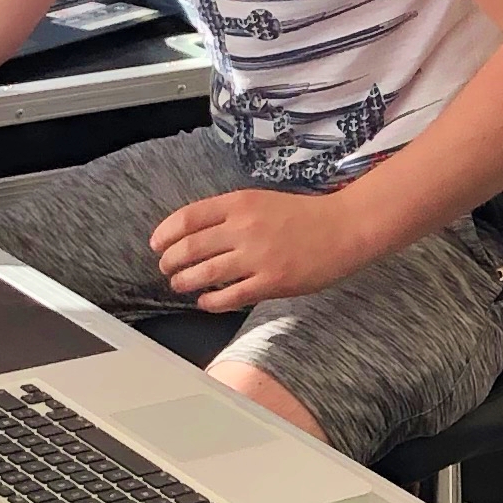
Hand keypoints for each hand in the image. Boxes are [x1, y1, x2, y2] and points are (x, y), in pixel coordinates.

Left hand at [148, 182, 370, 312]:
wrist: (345, 228)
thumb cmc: (305, 215)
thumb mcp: (262, 201)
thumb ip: (230, 214)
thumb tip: (195, 234)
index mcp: (239, 202)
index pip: (187, 218)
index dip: (165, 234)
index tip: (156, 245)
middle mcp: (243, 228)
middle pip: (189, 248)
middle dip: (170, 262)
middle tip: (166, 269)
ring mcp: (257, 256)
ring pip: (203, 273)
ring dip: (184, 282)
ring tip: (179, 285)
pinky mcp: (271, 282)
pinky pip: (229, 296)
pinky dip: (210, 301)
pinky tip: (205, 301)